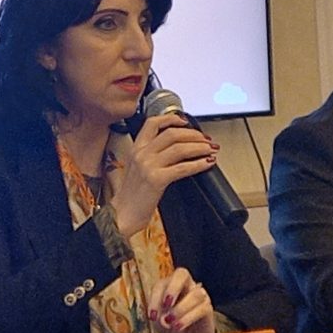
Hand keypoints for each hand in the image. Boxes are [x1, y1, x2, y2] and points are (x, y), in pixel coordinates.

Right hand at [110, 113, 217, 237]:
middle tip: (206, 140)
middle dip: (194, 135)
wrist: (122, 214)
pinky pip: (183, 168)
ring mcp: (148, 166)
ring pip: (180, 148)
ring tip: (211, 150)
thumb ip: (152, 155)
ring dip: (200, 147)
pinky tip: (207, 163)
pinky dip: (199, 164)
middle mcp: (141, 154)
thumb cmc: (132, 194)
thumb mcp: (138, 168)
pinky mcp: (156, 180)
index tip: (186, 121)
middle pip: (172, 134)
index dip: (172, 118)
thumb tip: (179, 148)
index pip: (153, 123)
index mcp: (136, 148)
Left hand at [148, 268, 215, 332]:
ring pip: (194, 294)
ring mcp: (199, 295)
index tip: (152, 316)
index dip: (155, 298)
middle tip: (166, 304)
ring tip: (171, 322)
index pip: (163, 284)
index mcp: (170, 285)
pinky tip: (178, 326)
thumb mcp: (160, 323)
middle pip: (182, 274)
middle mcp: (186, 286)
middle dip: (173, 288)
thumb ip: (159, 318)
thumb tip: (163, 318)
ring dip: (180, 309)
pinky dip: (187, 318)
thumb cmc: (171, 325)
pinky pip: (201, 308)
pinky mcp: (207, 307)